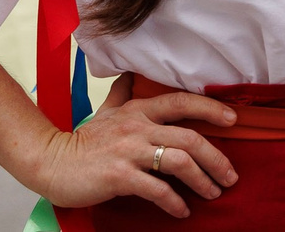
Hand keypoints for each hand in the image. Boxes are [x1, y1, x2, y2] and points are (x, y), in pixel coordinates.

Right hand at [30, 89, 238, 214]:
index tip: (233, 120)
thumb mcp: (105, 112)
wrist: (50, 162)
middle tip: (230, 176)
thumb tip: (130, 73)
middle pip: (189, 137)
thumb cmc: (82, 140)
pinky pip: (156, 188)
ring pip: (178, 161)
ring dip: (202, 180)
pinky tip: (182, 211)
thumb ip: (121, 93)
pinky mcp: (119, 176)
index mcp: (138, 109)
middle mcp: (138, 126)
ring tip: (213, 193)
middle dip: (216, 157)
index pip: (181, 101)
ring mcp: (129, 151)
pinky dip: (174, 201)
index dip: (210, 109)